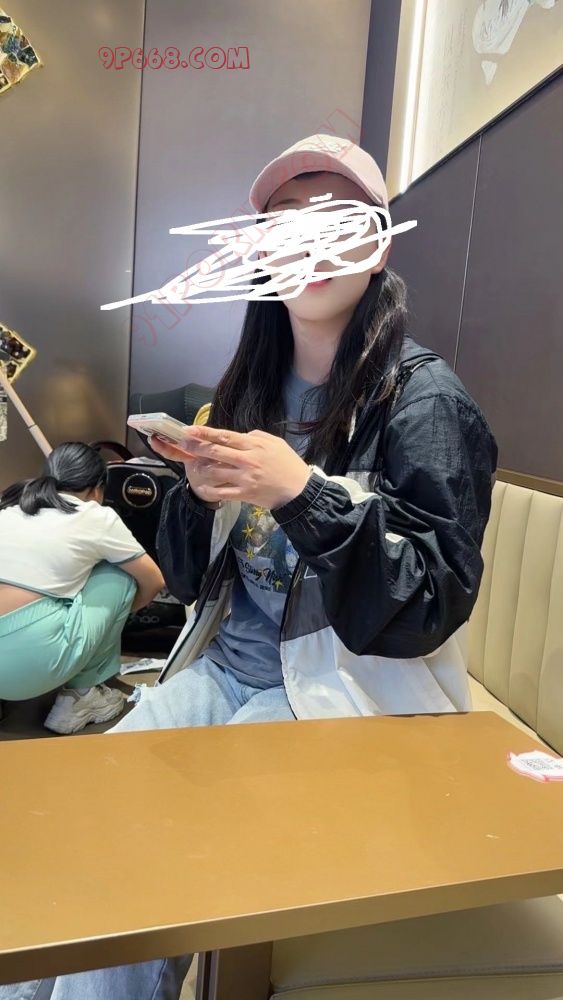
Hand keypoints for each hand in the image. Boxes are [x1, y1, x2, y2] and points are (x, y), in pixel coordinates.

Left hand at [161, 425, 311, 508]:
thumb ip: (256, 436)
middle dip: (196, 447)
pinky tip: (202, 487)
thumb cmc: (288, 464)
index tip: (189, 430)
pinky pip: (222, 492)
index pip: (224, 436)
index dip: (205, 432)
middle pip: (215, 451)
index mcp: (254, 445)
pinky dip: (210, 490)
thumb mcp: (275, 442)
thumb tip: (239, 435)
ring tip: (194, 465)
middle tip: (183, 444)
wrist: (299, 490)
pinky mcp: (245, 494)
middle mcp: (246, 460)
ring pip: (215, 471)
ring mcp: (244, 478)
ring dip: (201, 468)